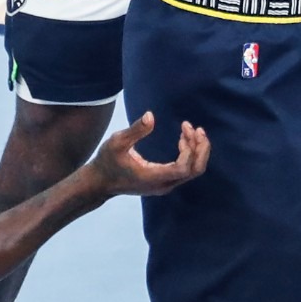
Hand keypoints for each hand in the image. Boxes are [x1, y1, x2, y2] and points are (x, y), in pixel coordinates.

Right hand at [89, 112, 210, 198]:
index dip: (190, 150)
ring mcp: (164, 185)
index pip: (184, 168)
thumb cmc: (107, 161)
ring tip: (189, 129)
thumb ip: (135, 130)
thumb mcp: (117, 142)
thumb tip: (151, 116)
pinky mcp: (163, 182)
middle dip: (200, 148)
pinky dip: (190, 154)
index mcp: (153, 177)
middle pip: (194, 171)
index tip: (184, 130)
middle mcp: (162, 185)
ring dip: (196, 149)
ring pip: (192, 171)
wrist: (100, 183)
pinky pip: (185, 170)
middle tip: (196, 128)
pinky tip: (183, 139)